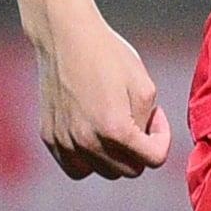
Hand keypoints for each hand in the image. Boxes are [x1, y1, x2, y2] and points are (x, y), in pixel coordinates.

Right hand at [31, 0, 171, 180]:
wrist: (66, 38)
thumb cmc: (109, 57)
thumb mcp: (145, 86)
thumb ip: (149, 122)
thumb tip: (142, 141)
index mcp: (115, 130)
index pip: (153, 159)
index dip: (161, 138)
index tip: (155, 116)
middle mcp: (87, 142)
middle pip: (130, 170)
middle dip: (140, 147)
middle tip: (137, 117)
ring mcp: (65, 142)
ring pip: (103, 171)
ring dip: (116, 156)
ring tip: (115, 125)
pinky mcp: (49, 137)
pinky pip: (75, 167)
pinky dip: (89, 159)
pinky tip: (94, 134)